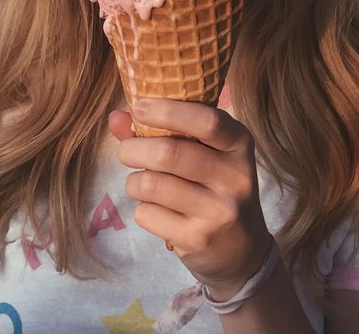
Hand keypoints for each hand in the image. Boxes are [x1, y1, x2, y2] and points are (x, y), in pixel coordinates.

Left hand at [108, 98, 272, 299]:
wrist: (242, 251)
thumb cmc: (214, 186)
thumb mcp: (203, 152)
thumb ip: (160, 130)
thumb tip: (116, 117)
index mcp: (240, 144)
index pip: (208, 121)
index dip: (168, 111)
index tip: (140, 107)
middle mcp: (236, 177)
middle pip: (169, 153)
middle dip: (134, 148)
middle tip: (125, 151)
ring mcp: (219, 211)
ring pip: (152, 184)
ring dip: (134, 181)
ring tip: (139, 183)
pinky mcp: (199, 240)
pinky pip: (148, 214)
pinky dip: (142, 209)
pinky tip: (155, 210)